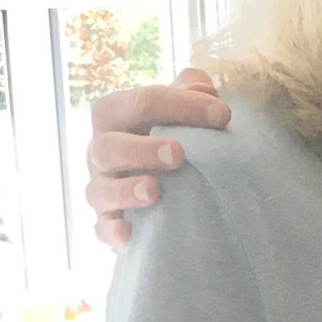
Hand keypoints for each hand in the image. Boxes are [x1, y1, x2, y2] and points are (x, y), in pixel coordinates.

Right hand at [85, 68, 229, 250]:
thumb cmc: (171, 137)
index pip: (140, 102)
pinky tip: (128, 235)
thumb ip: (191, 92)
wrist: (162, 182)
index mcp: (117, 116)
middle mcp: (101, 151)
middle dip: (141, 148)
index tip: (223, 115)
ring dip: (126, 190)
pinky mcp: (107, 223)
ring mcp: (101, 188)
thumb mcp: (181, 110)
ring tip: (155, 192)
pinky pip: (101, 229)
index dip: (181, 104)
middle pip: (107, 146)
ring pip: (99, 190)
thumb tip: (204, 86)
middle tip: (179, 154)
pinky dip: (112, 232)